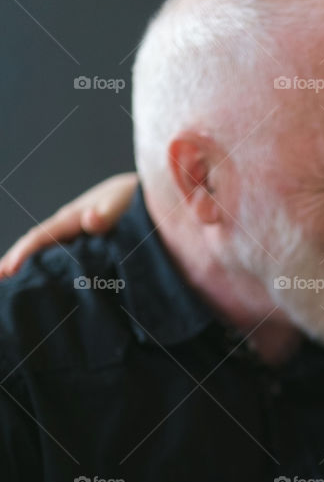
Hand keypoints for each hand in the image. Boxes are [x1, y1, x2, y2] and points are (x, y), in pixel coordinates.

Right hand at [0, 171, 137, 276]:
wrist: (151, 195)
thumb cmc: (137, 199)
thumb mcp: (124, 202)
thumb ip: (108, 212)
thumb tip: (91, 220)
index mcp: (74, 217)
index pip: (41, 236)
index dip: (23, 253)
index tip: (9, 271)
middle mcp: (68, 225)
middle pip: (35, 244)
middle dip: (15, 261)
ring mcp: (74, 234)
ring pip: (45, 251)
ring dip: (26, 266)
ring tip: (9, 286)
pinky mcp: (85, 243)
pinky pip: (59, 256)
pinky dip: (45, 267)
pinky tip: (41, 282)